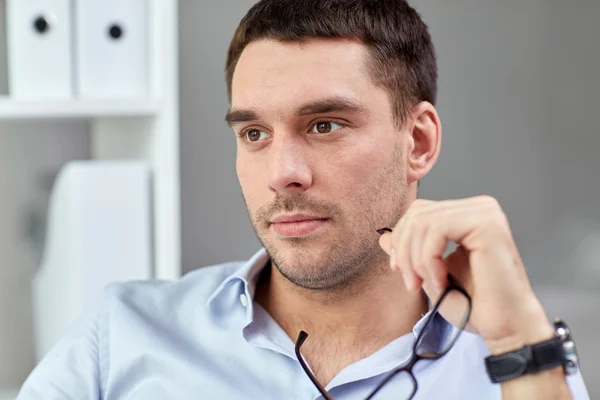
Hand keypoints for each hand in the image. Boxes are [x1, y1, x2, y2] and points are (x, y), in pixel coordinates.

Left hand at [378, 195, 554, 352]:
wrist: (504, 327)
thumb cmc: (474, 305)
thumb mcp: (429, 274)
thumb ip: (409, 252)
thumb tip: (384, 237)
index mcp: (467, 215)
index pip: (419, 211)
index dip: (401, 240)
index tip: (400, 270)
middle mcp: (479, 207)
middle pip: (418, 213)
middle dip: (405, 251)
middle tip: (413, 284)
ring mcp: (485, 212)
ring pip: (423, 221)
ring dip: (416, 260)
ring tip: (429, 285)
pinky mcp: (488, 224)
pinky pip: (437, 229)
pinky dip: (429, 259)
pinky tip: (442, 280)